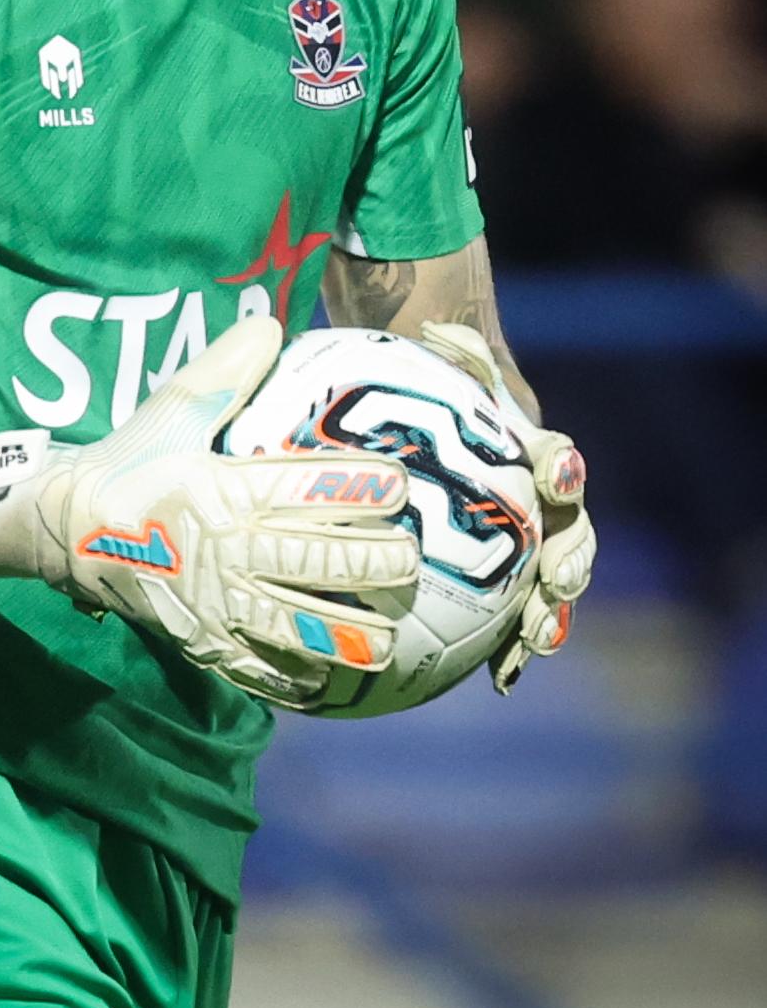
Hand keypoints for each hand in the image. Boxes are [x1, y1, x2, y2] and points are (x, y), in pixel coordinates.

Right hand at [0, 318, 419, 711]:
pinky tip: (323, 684)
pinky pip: (249, 665)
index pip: (304, 486)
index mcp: (226, 487)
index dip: (357, 487)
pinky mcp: (197, 637)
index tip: (401, 487)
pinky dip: (286, 677)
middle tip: (412, 562)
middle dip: (369, 562)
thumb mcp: (172, 408)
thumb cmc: (129, 463)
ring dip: (343, 633)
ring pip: (291, 622)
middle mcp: (228, 546)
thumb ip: (225, 370)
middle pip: (312, 558)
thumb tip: (273, 325)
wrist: (65, 529)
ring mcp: (213, 599)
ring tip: (389, 641)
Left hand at [419, 321, 595, 694]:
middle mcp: (546, 504)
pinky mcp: (511, 582)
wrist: (445, 426)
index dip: (562, 470)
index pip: (558, 460)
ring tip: (535, 643)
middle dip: (570, 563)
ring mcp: (532, 545)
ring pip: (554, 585)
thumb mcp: (444, 367)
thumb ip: (450, 351)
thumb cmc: (442, 393)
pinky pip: (518, 619)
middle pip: (572, 536)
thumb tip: (433, 328)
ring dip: (552, 615)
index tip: (555, 478)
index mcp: (537, 454)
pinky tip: (502, 678)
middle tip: (555, 585)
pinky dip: (516, 647)